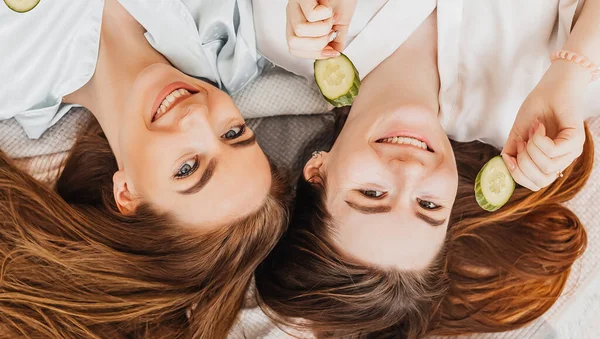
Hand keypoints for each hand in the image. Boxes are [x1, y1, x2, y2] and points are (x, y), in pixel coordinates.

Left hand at [286, 0, 356, 58]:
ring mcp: (295, 4)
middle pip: (293, 44)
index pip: (294, 50)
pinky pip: (310, 14)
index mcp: (297, 23)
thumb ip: (335, 41)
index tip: (331, 51)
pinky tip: (327, 5)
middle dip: (317, 45)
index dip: (314, 54)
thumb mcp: (340, 22)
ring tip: (329, 16)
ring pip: (300, 31)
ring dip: (322, 27)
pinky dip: (325, 13)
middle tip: (330, 32)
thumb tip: (333, 56)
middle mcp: (292, 14)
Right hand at [501, 62, 588, 190]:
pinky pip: (552, 151)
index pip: (536, 185)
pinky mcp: (576, 139)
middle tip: (521, 143)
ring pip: (546, 166)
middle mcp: (563, 160)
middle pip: (541, 181)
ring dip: (531, 148)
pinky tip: (539, 127)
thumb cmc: (535, 110)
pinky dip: (539, 139)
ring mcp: (572, 151)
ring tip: (532, 131)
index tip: (513, 152)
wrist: (550, 89)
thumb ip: (511, 154)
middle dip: (523, 163)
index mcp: (550, 162)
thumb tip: (505, 167)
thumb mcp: (517, 135)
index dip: (518, 173)